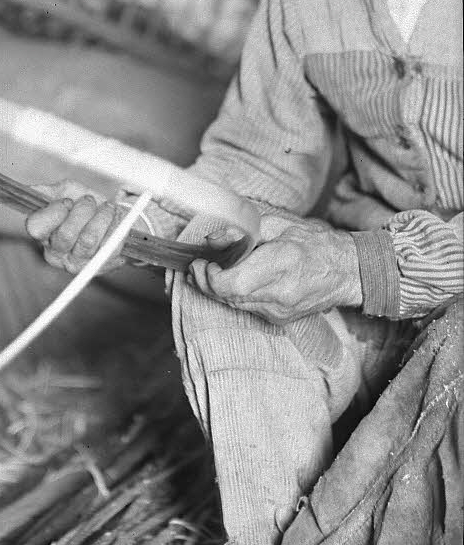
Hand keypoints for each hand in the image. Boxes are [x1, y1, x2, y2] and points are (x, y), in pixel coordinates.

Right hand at [25, 180, 130, 274]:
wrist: (112, 216)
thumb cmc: (85, 205)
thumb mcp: (65, 192)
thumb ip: (49, 191)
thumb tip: (33, 190)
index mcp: (43, 235)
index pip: (36, 228)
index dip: (54, 211)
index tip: (68, 201)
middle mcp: (56, 253)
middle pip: (65, 234)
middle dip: (83, 210)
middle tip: (90, 200)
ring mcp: (78, 263)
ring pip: (88, 240)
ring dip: (102, 217)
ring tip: (108, 208)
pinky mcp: (100, 266)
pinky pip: (109, 247)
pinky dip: (116, 229)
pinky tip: (115, 222)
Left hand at [187, 211, 362, 323]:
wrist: (347, 272)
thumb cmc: (315, 243)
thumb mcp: (279, 225)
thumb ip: (243, 230)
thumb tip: (212, 239)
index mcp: (281, 264)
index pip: (233, 283)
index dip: (210, 276)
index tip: (201, 262)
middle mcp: (280, 293)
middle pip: (229, 297)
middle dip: (206, 283)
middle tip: (196, 267)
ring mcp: (280, 310)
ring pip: (234, 305)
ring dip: (216, 290)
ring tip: (207, 272)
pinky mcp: (279, 319)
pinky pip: (247, 308)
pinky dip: (233, 296)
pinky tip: (229, 282)